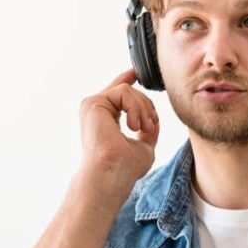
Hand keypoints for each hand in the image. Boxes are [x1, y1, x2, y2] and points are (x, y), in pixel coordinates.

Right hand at [78, 68, 159, 184]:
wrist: (112, 174)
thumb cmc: (124, 168)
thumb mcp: (143, 146)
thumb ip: (147, 131)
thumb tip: (154, 120)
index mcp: (105, 120)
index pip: (116, 95)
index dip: (126, 81)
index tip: (134, 72)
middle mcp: (96, 111)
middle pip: (128, 92)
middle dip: (147, 106)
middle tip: (150, 127)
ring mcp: (93, 107)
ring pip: (128, 91)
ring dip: (143, 109)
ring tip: (143, 128)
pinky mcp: (93, 103)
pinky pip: (124, 92)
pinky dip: (136, 108)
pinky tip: (134, 125)